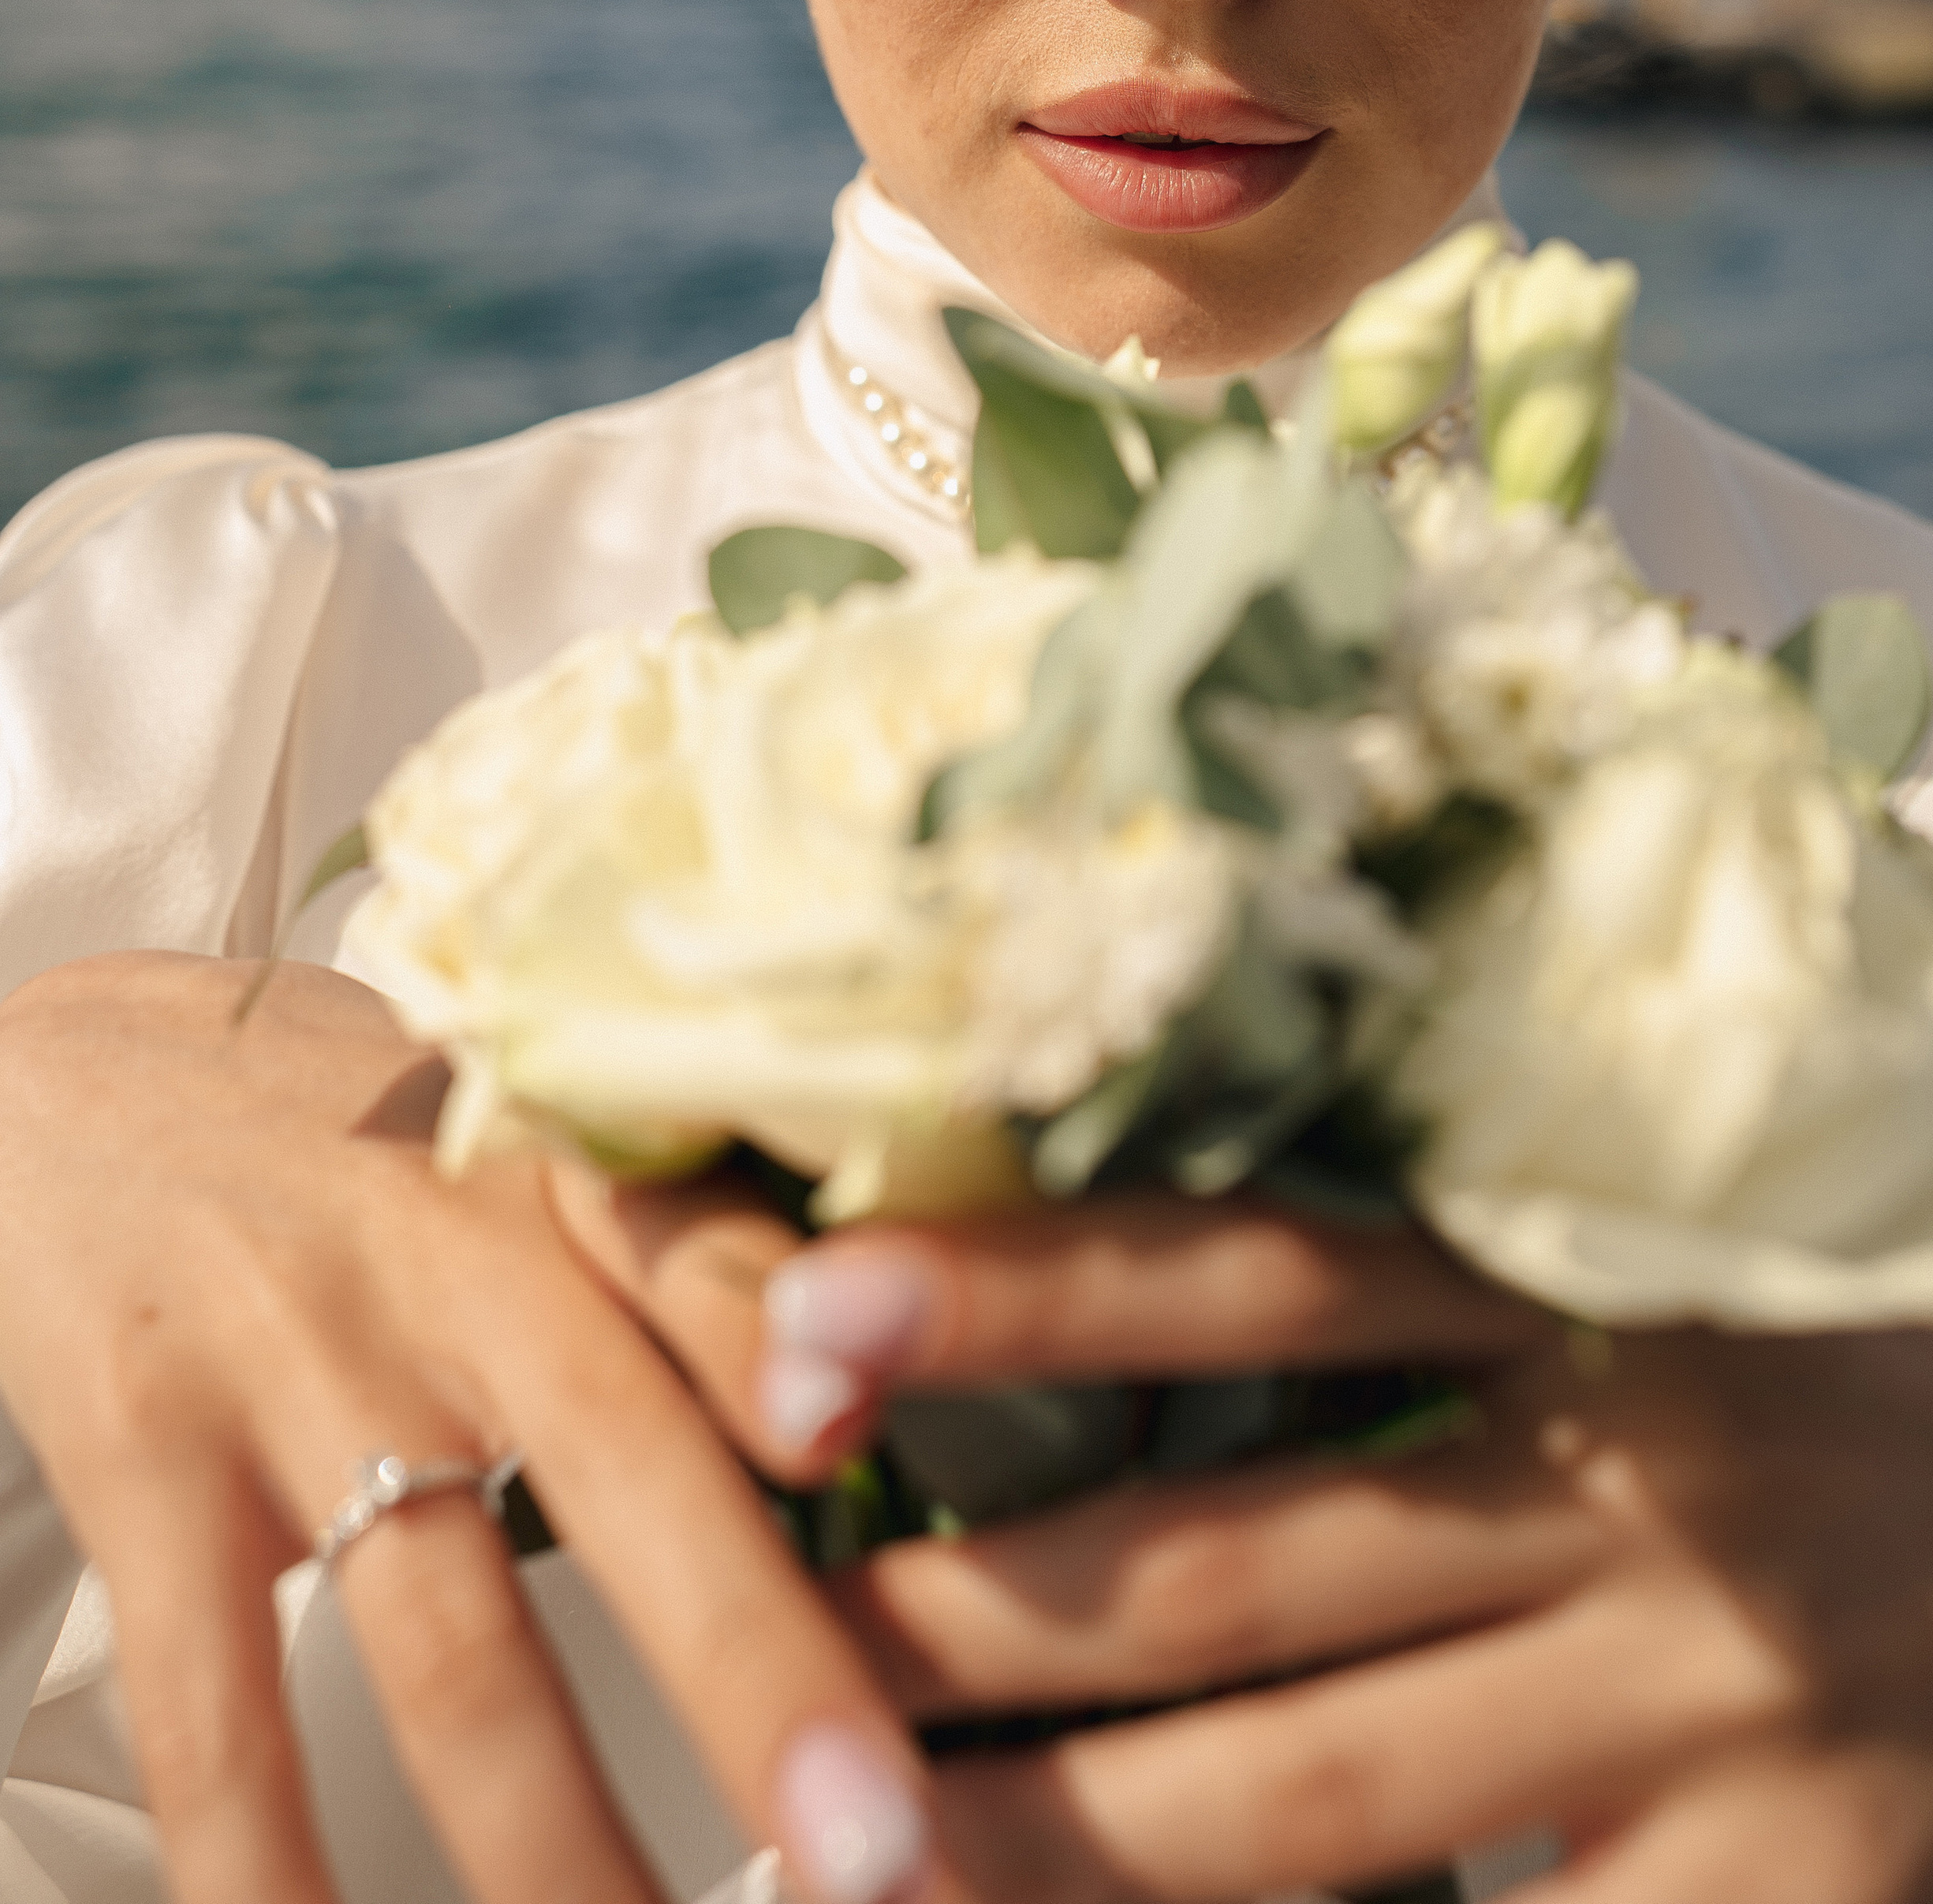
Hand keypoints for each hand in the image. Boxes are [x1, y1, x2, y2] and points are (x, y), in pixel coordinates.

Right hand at [0, 954, 941, 1903]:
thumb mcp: (522, 1147)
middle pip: (628, 1478)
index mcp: (573, 1181)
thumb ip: (689, 1263)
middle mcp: (452, 1265)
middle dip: (762, 1681)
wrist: (73, 1065)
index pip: (725, 1263)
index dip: (816, 1356)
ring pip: (454, 1649)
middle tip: (884, 1849)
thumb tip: (874, 1409)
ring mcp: (294, 1369)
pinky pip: (217, 1713)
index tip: (895, 1453)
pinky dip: (272, 1873)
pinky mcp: (146, 1460)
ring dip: (566, 1850)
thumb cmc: (347, 1140)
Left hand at [707, 1198, 1932, 1901]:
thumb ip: (1446, 1299)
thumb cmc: (1832, 1404)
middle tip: (758, 1642)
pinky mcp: (1780, 1896)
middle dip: (980, 1614)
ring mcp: (1710, 1702)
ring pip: (1318, 1798)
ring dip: (1070, 1841)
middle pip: (1241, 1558)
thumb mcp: (1659, 1297)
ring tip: (863, 1855)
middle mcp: (1639, 1487)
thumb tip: (1133, 1320)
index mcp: (1588, 1293)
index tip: (803, 1304)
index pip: (1255, 1273)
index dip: (1025, 1285)